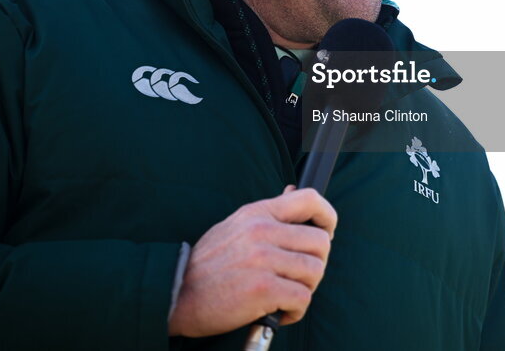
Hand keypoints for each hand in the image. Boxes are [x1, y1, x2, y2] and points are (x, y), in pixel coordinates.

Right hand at [168, 185, 337, 336]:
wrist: (176, 294)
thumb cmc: (208, 265)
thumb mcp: (235, 226)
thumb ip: (267, 214)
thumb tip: (292, 192)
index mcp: (257, 213)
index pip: (310, 199)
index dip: (328, 216)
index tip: (327, 232)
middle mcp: (262, 231)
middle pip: (321, 242)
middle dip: (317, 264)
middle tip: (299, 277)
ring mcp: (263, 259)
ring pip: (315, 272)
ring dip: (306, 289)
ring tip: (287, 296)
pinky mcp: (263, 289)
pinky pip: (303, 298)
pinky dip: (296, 311)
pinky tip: (280, 311)